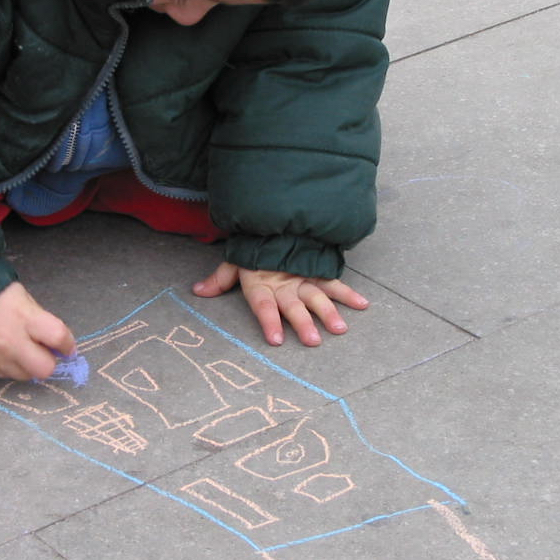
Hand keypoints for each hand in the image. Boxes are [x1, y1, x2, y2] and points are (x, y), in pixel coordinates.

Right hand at [0, 282, 75, 380]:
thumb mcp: (24, 300)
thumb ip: (41, 322)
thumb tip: (57, 344)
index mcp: (25, 318)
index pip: (59, 337)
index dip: (68, 345)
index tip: (67, 348)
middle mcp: (11, 341)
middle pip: (45, 369)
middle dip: (48, 362)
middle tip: (43, 353)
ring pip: (25, 375)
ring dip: (27, 365)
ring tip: (18, 349)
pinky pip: (4, 375)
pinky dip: (8, 366)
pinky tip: (1, 351)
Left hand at [192, 262, 368, 346]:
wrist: (275, 218)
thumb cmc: (254, 248)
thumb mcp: (234, 261)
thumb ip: (219, 279)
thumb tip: (197, 291)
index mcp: (261, 283)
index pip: (264, 305)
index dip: (269, 321)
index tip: (276, 340)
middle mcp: (283, 283)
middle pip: (293, 306)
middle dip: (303, 323)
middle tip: (313, 341)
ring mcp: (303, 277)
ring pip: (317, 296)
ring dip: (329, 312)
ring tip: (340, 329)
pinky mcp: (317, 270)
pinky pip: (334, 282)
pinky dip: (349, 293)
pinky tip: (363, 304)